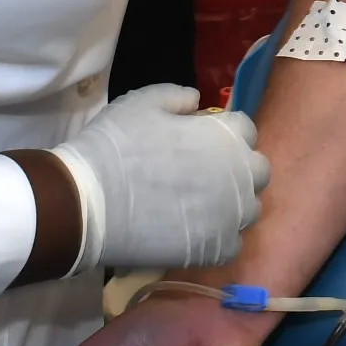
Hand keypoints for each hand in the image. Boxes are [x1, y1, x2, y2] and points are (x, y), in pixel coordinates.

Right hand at [50, 83, 270, 272]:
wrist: (89, 201)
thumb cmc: (116, 144)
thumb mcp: (143, 101)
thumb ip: (178, 96)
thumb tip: (197, 102)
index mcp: (228, 136)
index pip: (245, 130)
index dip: (223, 133)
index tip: (201, 141)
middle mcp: (240, 175)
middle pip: (257, 170)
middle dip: (237, 169)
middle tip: (204, 174)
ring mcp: (231, 216)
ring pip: (248, 209)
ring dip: (231, 205)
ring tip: (198, 207)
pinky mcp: (216, 249)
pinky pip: (232, 244)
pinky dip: (218, 239)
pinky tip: (193, 233)